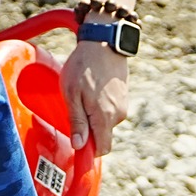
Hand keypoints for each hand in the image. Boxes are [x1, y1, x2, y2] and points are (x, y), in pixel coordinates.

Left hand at [62, 41, 130, 155]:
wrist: (104, 42)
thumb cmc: (83, 66)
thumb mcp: (72, 94)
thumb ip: (77, 121)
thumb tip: (79, 146)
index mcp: (104, 117)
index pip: (102, 149)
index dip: (88, 152)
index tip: (75, 147)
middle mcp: (118, 115)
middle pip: (102, 136)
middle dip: (88, 132)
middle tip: (73, 112)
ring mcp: (123, 106)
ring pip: (105, 123)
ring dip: (93, 117)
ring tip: (82, 96)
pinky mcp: (124, 98)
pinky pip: (110, 112)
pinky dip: (100, 107)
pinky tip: (92, 91)